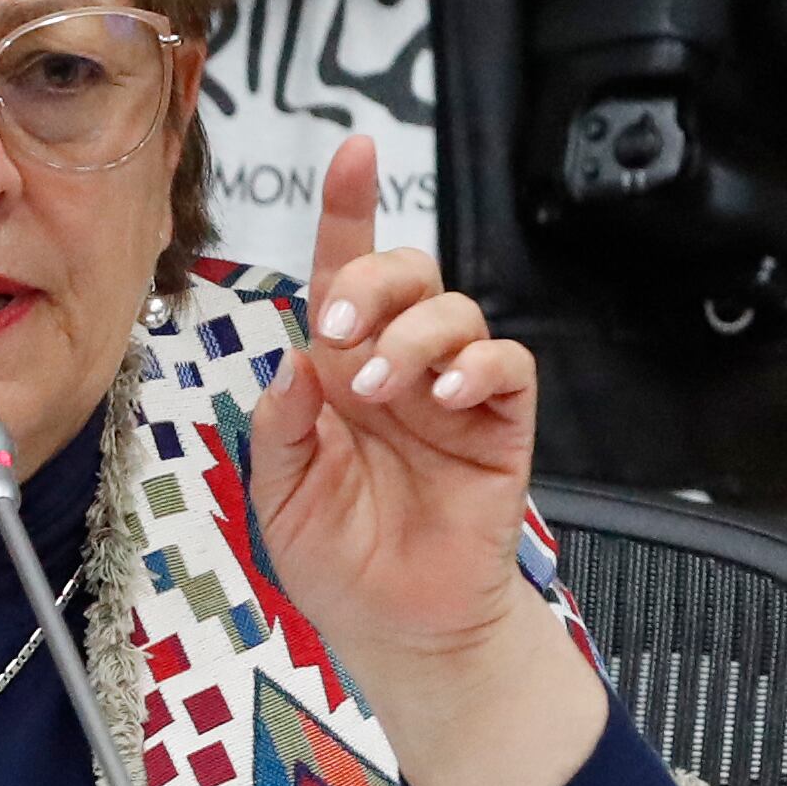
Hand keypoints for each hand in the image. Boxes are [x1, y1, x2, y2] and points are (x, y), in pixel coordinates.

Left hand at [250, 135, 603, 785]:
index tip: (352, 153)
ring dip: (415, 334)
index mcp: (340, 372)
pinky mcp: (500, 428)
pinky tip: (445, 397)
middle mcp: (399, 368)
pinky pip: (507, 368)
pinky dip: (478, 366)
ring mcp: (454, 396)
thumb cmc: (339, 563)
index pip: (344, 271)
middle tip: (341, 335)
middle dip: (373, 279)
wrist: (399, 633)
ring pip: (456, 310)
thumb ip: (280, 425)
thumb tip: (294, 359)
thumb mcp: (279, 495)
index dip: (349, 209)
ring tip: (387, 392)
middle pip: (407, 272)